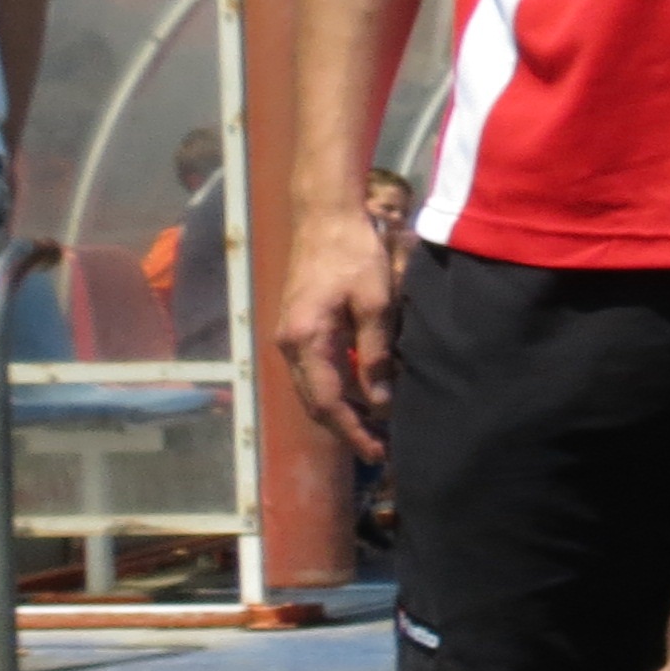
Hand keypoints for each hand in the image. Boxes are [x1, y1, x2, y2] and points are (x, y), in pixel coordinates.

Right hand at [272, 197, 397, 458]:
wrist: (325, 217)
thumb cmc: (354, 254)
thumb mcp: (375, 304)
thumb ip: (375, 354)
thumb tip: (380, 401)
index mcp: (305, 341)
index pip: (327, 401)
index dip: (352, 431)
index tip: (378, 453)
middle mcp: (289, 345)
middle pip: (315, 401)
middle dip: (347, 429)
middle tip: (381, 450)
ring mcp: (290, 336)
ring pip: (314, 388)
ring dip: (342, 411)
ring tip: (375, 430)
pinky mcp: (298, 328)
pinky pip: (316, 371)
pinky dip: (337, 389)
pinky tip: (362, 396)